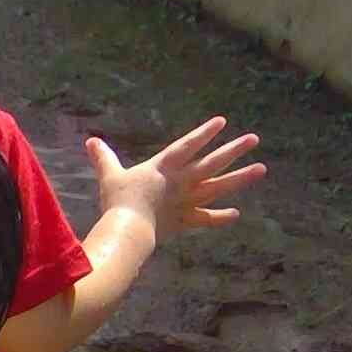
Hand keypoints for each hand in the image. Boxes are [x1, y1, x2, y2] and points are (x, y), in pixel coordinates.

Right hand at [86, 118, 263, 243]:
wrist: (128, 229)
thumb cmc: (118, 201)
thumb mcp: (109, 176)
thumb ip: (104, 158)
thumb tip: (90, 141)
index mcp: (163, 167)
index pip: (187, 145)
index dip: (204, 133)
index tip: (222, 122)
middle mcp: (181, 181)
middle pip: (212, 163)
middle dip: (233, 150)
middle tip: (253, 139)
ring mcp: (186, 201)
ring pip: (218, 187)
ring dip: (240, 178)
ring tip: (260, 169)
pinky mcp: (184, 220)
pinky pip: (205, 218)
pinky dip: (219, 217)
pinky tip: (235, 213)